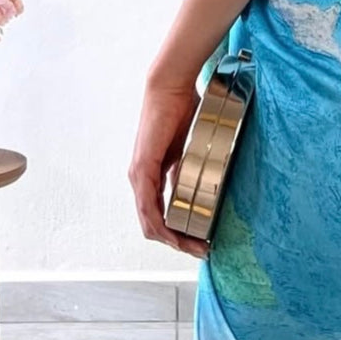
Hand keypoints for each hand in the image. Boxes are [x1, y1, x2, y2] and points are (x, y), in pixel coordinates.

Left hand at [128, 75, 209, 260]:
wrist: (170, 89)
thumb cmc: (181, 111)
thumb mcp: (187, 150)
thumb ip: (186, 169)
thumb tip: (197, 188)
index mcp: (151, 175)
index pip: (159, 215)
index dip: (177, 233)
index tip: (200, 241)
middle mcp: (140, 179)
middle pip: (153, 225)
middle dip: (178, 242)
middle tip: (201, 250)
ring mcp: (139, 175)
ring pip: (149, 221)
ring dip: (172, 239)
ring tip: (195, 246)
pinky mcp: (142, 168)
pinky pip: (148, 206)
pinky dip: (160, 224)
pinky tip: (174, 234)